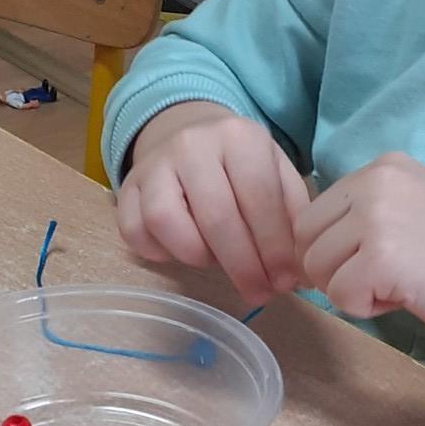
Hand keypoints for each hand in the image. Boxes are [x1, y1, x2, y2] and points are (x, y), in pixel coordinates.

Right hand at [116, 102, 309, 303]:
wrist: (187, 132)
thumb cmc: (241, 164)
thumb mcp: (277, 173)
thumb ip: (293, 215)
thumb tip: (298, 274)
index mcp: (239, 137)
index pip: (260, 198)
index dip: (275, 248)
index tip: (286, 282)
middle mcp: (192, 144)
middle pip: (217, 217)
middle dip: (243, 266)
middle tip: (259, 293)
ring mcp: (154, 165)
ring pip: (167, 222)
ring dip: (197, 257)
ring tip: (217, 265)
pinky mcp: (126, 188)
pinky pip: (135, 232)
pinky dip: (160, 253)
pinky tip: (183, 252)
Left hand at [293, 153, 424, 388]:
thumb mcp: (414, 211)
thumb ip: (365, 214)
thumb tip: (307, 246)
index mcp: (385, 166)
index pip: (316, 211)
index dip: (334, 249)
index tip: (379, 262)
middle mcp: (378, 180)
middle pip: (306, 237)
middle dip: (334, 270)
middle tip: (387, 279)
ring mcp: (379, 216)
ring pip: (317, 268)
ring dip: (351, 290)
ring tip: (402, 285)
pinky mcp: (381, 257)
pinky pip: (339, 296)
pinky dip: (367, 309)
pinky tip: (407, 297)